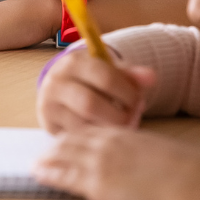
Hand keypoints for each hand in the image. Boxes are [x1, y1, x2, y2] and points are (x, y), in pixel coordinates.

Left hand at [33, 127, 199, 199]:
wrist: (186, 180)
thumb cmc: (181, 169)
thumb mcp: (156, 151)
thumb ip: (140, 151)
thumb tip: (140, 160)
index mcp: (123, 134)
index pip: (90, 131)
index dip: (75, 137)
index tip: (64, 140)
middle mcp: (107, 144)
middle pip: (72, 141)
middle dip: (56, 146)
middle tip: (43, 151)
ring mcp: (100, 162)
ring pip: (64, 156)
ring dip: (47, 158)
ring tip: (35, 162)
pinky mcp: (97, 183)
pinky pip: (65, 176)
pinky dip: (49, 173)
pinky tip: (38, 173)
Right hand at [36, 47, 155, 133]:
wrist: (61, 87)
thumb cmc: (91, 78)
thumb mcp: (109, 70)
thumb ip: (131, 75)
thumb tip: (152, 78)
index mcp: (74, 62)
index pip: (105, 77)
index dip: (126, 92)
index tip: (138, 100)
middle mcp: (56, 82)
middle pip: (90, 104)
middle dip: (117, 115)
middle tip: (131, 118)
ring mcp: (49, 105)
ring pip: (82, 124)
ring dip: (107, 129)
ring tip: (121, 126)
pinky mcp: (48, 125)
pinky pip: (76, 137)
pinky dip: (95, 137)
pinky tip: (106, 134)